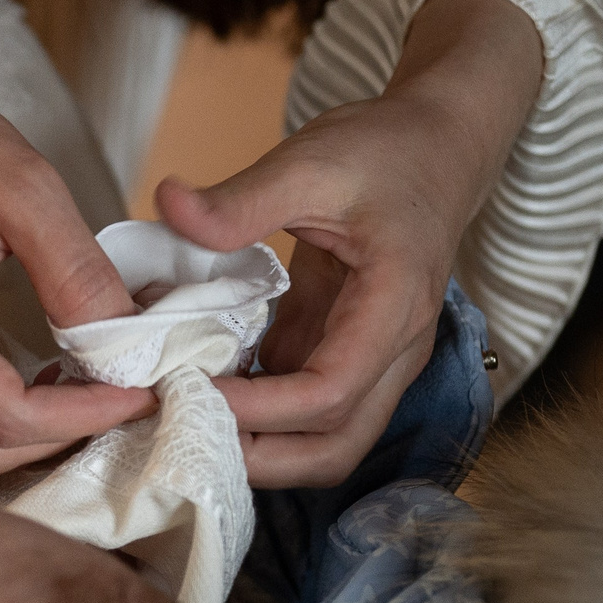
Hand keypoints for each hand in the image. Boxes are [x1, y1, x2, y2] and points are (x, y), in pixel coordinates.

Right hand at [0, 0, 152, 486]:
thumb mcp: (23, 187)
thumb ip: (76, 271)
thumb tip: (127, 345)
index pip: (4, 414)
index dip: (82, 417)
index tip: (141, 392)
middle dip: (59, 439)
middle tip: (123, 399)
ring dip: (21, 445)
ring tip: (81, 400)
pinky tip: (32, 392)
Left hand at [160, 0, 542, 486]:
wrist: (434, 146)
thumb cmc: (384, 152)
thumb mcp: (310, 161)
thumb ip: (242, 197)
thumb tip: (169, 206)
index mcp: (393, 307)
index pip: (331, 394)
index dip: (257, 410)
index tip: (187, 394)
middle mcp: (393, 349)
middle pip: (333, 447)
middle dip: (257, 456)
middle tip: (175, 428)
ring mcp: (372, 359)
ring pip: (322, 442)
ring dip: (255, 445)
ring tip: (181, 418)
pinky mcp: (342, 353)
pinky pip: (301, 410)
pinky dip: (254, 414)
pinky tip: (198, 390)